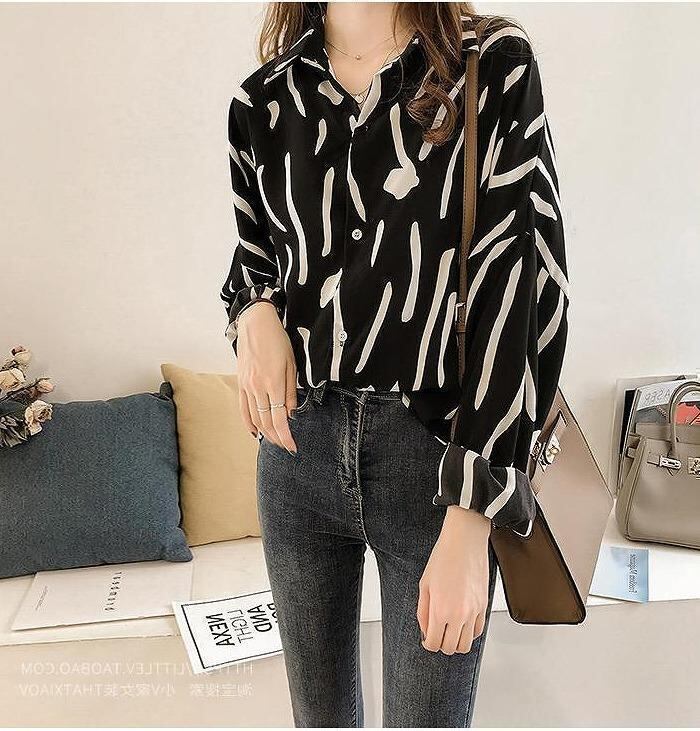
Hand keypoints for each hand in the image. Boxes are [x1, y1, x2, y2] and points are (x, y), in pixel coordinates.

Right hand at [236, 301, 297, 452]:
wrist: (255, 324)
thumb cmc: (278, 341)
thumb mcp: (291, 364)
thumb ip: (291, 391)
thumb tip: (291, 413)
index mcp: (273, 382)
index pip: (279, 418)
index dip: (285, 436)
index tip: (292, 446)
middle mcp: (258, 387)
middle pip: (266, 422)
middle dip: (276, 438)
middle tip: (286, 447)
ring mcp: (246, 386)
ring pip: (254, 418)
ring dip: (264, 433)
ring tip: (274, 441)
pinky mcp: (240, 383)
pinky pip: (243, 408)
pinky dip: (248, 422)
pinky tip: (254, 432)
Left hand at [417, 506, 491, 654]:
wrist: (465, 542)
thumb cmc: (443, 558)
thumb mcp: (424, 585)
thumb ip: (423, 612)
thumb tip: (425, 631)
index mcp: (441, 610)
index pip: (434, 643)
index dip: (427, 644)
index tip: (426, 638)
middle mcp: (459, 615)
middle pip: (450, 648)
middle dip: (440, 644)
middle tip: (436, 633)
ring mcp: (474, 611)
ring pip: (467, 645)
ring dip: (456, 642)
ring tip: (449, 629)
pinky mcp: (484, 606)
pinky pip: (478, 631)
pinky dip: (469, 633)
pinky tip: (461, 624)